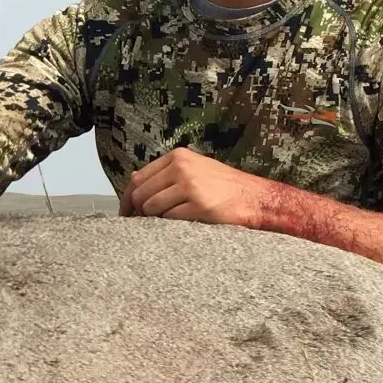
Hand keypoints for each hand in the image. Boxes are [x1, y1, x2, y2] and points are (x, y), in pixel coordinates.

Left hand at [119, 148, 276, 227]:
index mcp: (178, 157)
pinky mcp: (199, 206)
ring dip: (156, 220)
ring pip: (152, 208)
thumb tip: (134, 182)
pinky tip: (184, 223)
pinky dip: (172, 226)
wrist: (256, 198)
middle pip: (140, 194)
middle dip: (139, 212)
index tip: (126, 212)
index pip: (138, 178)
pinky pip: (170, 220)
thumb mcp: (195, 169)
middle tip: (144, 223)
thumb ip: (166, 174)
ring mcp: (190, 186)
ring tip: (172, 220)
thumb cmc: (225, 187)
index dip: (127, 199)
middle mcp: (181, 168)